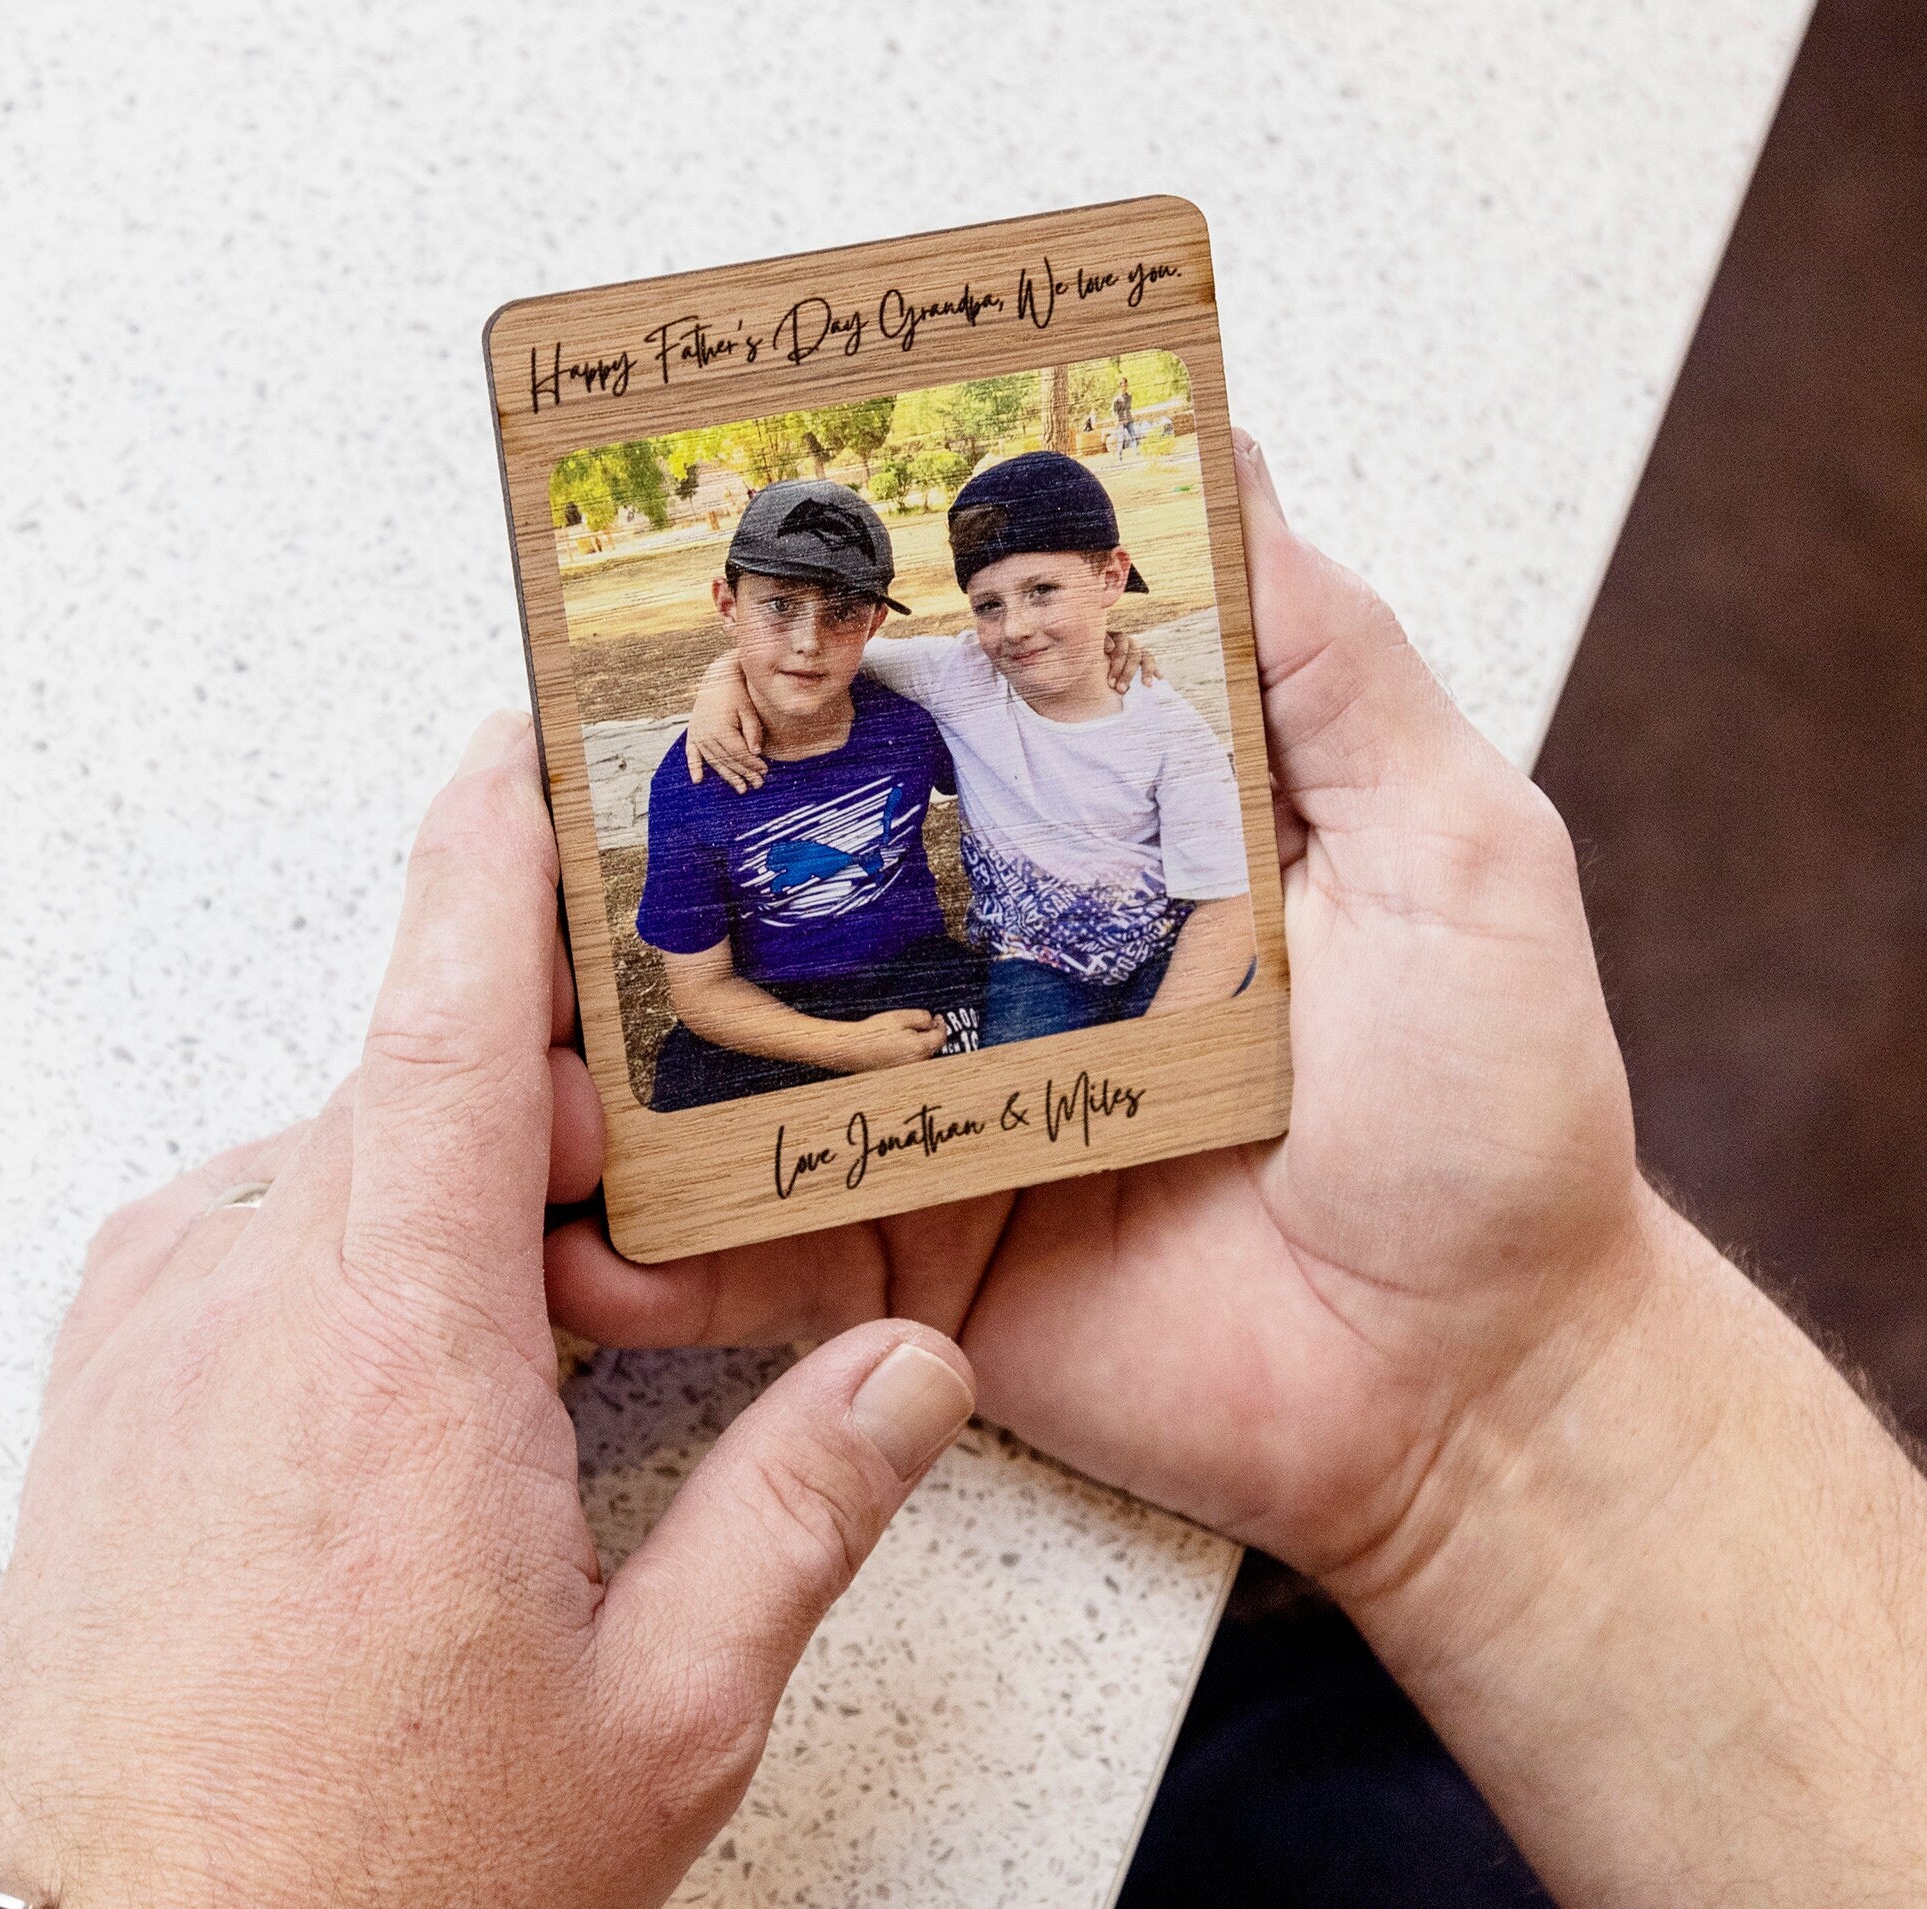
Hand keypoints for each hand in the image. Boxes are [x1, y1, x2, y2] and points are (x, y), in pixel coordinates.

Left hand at [0, 714, 976, 1908]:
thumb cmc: (372, 1880)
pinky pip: (276, 1222)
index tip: (530, 738)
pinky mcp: (116, 1369)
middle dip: (567, 1098)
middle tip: (669, 1198)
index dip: (495, 851)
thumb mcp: (656, 1721)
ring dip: (475, 1185)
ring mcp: (159, 1323)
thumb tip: (905, 1369)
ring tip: (569, 1316)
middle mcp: (250, 1291)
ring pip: (356, 1153)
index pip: (451, 1017)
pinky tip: (447, 1366)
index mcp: (395, 1344)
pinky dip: (381, 1236)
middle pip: (428, 1082)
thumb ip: (801, 1511)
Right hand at [548, 433, 1639, 1592]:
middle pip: (796, 888)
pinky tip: (569, 1236)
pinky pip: (767, 1252)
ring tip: (478, 1018)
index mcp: (1101, 846)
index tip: (684, 601)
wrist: (1474, 1392)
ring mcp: (944, 1117)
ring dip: (610, 1050)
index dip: (810, 664)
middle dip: (653, 857)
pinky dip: (663, 1254)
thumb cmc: (1492, 1113)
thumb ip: (1327, 666)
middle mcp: (997, 965)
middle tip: (508, 816)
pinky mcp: (919, 1262)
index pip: (924, 728)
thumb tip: (1224, 453)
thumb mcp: (1449, 846)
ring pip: (743, 1065)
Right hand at [685, 648, 768, 790]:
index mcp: (720, 728)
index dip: (752, 765)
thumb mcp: (748, 709)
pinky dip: (694, 766)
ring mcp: (698, 734)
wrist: (717, 677)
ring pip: (713, 761)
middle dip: (744, 774)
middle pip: (727, 760)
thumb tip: (756, 753)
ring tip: (741, 788)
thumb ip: (752, 731)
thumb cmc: (736, 693)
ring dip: (727, 776)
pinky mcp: (692, 732)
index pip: (739, 754)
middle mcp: (706, 734)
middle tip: (757, 784)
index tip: (765, 771)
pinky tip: (698, 780)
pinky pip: (691, 753)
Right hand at [832, 1006, 947, 1070]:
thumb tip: (931, 1020)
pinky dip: (908, 1052)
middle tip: (923, 1022)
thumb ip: (922, 1017)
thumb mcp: (900, 1017)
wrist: (852, 1049)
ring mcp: (907, 1070)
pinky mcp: (897, 1073)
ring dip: (919, 1043)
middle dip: (930, 1034)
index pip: (941, 1037)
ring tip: (904, 1032)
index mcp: (920, 1048)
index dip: (941, 1025)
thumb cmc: (873, 1033)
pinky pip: (909, 1061)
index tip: (937, 1018)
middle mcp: (916, 1062)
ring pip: (921, 1054)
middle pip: (932, 1047)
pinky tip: (894, 1043)